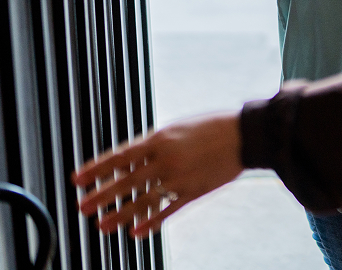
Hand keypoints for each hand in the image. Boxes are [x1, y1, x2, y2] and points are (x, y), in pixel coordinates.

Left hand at [72, 112, 243, 238]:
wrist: (245, 134)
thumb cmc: (211, 126)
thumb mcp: (179, 127)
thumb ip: (156, 143)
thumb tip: (131, 158)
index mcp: (160, 139)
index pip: (120, 156)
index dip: (96, 169)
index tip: (77, 179)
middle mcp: (166, 159)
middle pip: (126, 181)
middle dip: (101, 196)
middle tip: (82, 207)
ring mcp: (180, 177)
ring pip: (143, 200)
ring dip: (120, 214)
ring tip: (102, 226)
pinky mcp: (194, 191)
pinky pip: (168, 210)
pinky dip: (151, 222)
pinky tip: (136, 233)